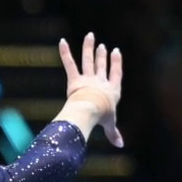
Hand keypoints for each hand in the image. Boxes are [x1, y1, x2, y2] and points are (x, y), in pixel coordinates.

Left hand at [59, 32, 124, 147]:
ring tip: (89, 36)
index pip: (115, 74)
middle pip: (101, 65)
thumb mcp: (109, 125)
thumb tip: (120, 145)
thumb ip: (113, 133)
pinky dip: (65, 53)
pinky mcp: (75, 80)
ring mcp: (88, 79)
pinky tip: (62, 41)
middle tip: (102, 46)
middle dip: (102, 55)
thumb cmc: (101, 117)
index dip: (116, 63)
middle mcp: (100, 82)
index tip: (116, 51)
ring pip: (88, 60)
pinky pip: (69, 64)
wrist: (90, 110)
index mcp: (112, 91)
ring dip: (89, 48)